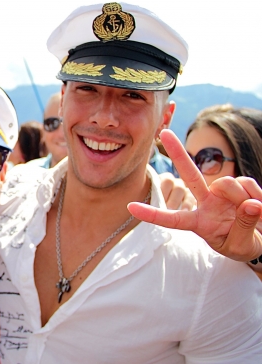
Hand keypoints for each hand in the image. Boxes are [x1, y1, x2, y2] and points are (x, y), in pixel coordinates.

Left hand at [128, 129, 261, 261]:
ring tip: (252, 214)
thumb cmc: (245, 246)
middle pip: (189, 175)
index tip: (130, 207)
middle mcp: (206, 203)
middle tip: (165, 132)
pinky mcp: (241, 185)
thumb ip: (242, 229)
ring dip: (240, 197)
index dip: (152, 214)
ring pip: (225, 183)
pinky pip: (246, 183)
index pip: (172, 219)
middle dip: (177, 152)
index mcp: (198, 223)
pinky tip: (259, 205)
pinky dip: (255, 194)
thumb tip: (249, 204)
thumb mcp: (241, 247)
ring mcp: (223, 193)